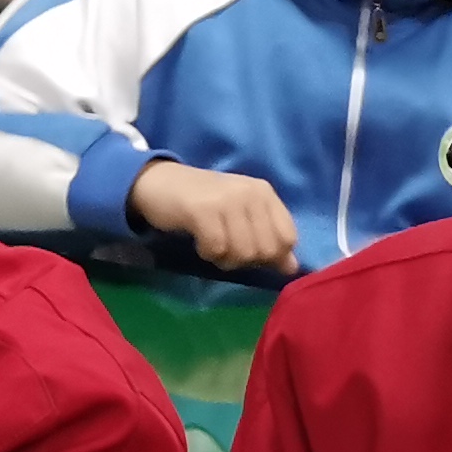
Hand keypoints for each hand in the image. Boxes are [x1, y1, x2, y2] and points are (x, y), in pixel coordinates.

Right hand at [131, 163, 300, 273]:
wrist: (159, 183)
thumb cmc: (204, 202)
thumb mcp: (242, 216)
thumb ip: (268, 238)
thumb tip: (291, 268)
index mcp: (265, 193)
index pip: (287, 238)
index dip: (271, 255)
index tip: (249, 250)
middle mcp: (251, 193)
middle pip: (266, 251)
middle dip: (245, 260)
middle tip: (225, 247)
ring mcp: (227, 200)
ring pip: (243, 253)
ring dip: (224, 259)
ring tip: (212, 244)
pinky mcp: (203, 210)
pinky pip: (217, 249)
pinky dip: (207, 253)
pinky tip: (199, 241)